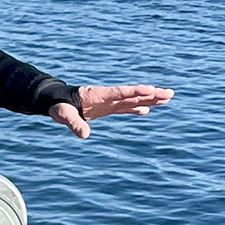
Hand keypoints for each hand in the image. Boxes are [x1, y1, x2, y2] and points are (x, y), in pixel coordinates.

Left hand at [50, 83, 173, 140]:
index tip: (150, 89)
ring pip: (133, 99)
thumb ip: (73, 123)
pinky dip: (136, 107)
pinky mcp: (107, 107)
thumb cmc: (58, 107)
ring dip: (149, 99)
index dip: (135, 91)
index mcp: (98, 95)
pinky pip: (125, 107)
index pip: (120, 93)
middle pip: (133, 94)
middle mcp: (107, 97)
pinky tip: (148, 109)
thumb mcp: (62, 115)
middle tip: (170, 93)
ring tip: (167, 98)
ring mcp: (108, 102)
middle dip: (151, 94)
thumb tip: (84, 135)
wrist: (55, 101)